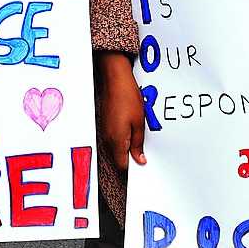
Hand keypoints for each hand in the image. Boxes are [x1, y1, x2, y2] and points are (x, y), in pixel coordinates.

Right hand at [98, 52, 146, 168]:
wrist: (115, 80)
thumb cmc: (127, 98)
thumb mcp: (139, 123)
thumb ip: (137, 144)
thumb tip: (139, 160)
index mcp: (116, 140)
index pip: (122, 165)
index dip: (133, 167)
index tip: (142, 165)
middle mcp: (107, 138)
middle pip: (118, 157)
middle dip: (130, 157)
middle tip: (144, 151)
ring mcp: (104, 131)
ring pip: (116, 148)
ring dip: (126, 147)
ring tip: (138, 136)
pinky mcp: (105, 124)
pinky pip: (113, 138)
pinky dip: (122, 138)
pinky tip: (131, 128)